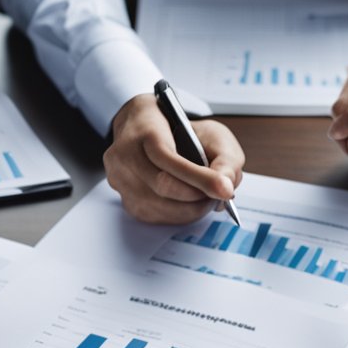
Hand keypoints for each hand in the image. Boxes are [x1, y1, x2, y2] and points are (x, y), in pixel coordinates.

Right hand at [104, 93, 244, 223]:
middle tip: (219, 195)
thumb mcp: (211, 133)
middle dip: (197, 195)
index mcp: (144, 129)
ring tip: (207, 200)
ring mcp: (120, 179)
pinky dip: (179, 215)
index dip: (198, 177)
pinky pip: (155, 217)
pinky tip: (191, 206)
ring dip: (190, 208)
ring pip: (159, 206)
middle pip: (162, 185)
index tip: (226, 189)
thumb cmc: (181, 131)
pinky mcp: (125, 200)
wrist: (147, 131)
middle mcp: (125, 155)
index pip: (167, 157)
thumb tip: (226, 188)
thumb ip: (224, 159)